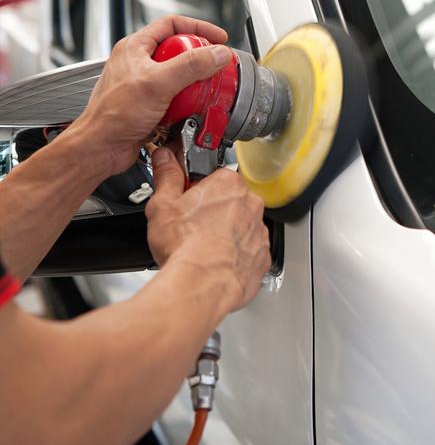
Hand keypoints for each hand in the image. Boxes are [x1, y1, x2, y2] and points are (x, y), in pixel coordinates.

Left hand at [76, 15, 231, 175]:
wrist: (101, 148)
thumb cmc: (112, 115)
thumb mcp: (157, 83)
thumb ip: (191, 66)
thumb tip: (217, 53)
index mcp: (135, 47)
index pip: (172, 24)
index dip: (198, 28)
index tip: (217, 38)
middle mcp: (139, 63)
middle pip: (179, 51)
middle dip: (199, 60)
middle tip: (212, 67)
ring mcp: (145, 84)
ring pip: (179, 76)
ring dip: (194, 84)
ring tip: (202, 90)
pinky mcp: (150, 104)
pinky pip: (176, 97)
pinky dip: (187, 102)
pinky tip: (189, 109)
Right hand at [146, 148, 270, 312]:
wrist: (201, 284)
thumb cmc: (184, 246)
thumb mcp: (163, 205)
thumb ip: (166, 177)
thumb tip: (165, 159)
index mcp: (228, 184)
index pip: (215, 178)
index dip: (197, 192)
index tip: (187, 203)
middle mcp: (250, 204)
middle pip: (231, 202)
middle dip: (213, 212)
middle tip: (191, 228)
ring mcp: (259, 232)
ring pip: (242, 228)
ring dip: (226, 235)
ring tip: (202, 249)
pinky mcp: (262, 258)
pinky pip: (249, 253)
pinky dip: (236, 258)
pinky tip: (216, 264)